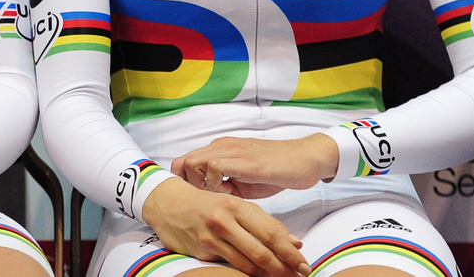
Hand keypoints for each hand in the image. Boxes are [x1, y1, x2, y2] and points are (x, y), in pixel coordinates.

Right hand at [142, 178, 308, 276]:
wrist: (168, 203)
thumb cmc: (207, 203)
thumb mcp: (236, 204)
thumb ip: (264, 221)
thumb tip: (294, 242)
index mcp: (236, 205)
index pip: (271, 232)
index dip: (290, 251)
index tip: (304, 264)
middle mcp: (224, 220)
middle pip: (262, 250)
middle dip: (284, 267)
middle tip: (299, 276)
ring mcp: (211, 236)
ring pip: (248, 263)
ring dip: (268, 274)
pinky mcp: (201, 250)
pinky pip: (230, 266)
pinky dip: (247, 273)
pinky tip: (258, 276)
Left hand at [171, 134, 339, 199]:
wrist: (305, 159)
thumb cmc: (275, 171)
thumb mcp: (243, 179)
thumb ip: (224, 184)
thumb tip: (207, 200)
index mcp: (220, 150)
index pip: (184, 162)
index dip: (184, 182)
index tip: (198, 197)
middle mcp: (221, 147)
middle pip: (182, 162)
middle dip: (189, 185)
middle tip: (208, 198)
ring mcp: (232, 151)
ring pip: (194, 163)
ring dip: (203, 185)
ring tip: (222, 195)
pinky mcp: (245, 161)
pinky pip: (215, 167)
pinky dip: (218, 185)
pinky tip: (233, 193)